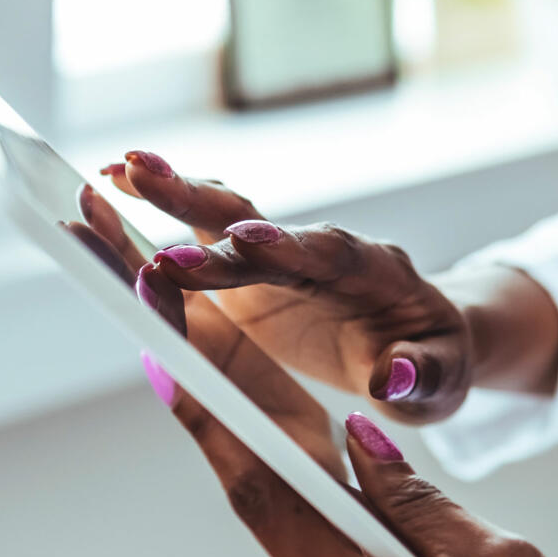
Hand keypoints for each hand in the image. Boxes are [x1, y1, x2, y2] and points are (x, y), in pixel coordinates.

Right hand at [102, 151, 482, 421]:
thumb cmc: (436, 366)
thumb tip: (392, 376)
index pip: (328, 254)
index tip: (240, 243)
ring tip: (118, 171)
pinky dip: (163, 210)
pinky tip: (114, 185)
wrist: (426, 344)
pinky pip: (205, 233)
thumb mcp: (443, 385)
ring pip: (227, 215)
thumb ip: (422, 377)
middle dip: (207, 207)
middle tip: (148, 187)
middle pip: (264, 221)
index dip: (284, 247)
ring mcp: (283, 256)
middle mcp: (324, 251)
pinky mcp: (252, 269)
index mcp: (376, 273)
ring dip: (176, 192)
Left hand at [145, 366, 557, 556]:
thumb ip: (417, 499)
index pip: (268, 499)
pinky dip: (344, 543)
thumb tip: (360, 445)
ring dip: (315, 495)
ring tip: (325, 434)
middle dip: (266, 445)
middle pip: (281, 526)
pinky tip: (364, 505)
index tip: (183, 370)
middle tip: (244, 371)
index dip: (219, 424)